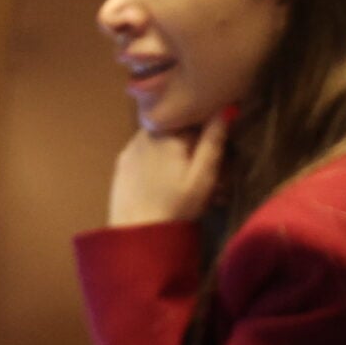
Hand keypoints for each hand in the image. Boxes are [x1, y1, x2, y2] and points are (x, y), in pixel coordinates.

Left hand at [107, 112, 229, 226]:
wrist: (137, 234)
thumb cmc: (176, 207)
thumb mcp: (202, 178)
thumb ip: (213, 142)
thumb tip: (223, 111)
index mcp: (170, 132)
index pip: (196, 122)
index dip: (209, 139)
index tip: (218, 160)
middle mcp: (148, 132)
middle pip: (177, 132)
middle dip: (192, 149)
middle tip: (204, 179)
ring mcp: (131, 146)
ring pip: (161, 142)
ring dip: (174, 156)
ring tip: (182, 184)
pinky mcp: (122, 162)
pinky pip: (145, 153)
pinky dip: (156, 162)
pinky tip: (161, 184)